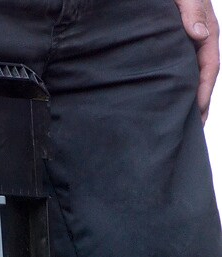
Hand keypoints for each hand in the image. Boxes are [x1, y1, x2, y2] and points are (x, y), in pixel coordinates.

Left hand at [176, 0, 219, 120]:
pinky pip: (173, 67)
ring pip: (188, 73)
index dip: (204, 90)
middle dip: (199, 101)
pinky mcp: (167, 43)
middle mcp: (196, 38)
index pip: (209, 65)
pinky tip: (164, 98)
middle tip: (192, 128)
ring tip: (181, 121)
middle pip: (200, 75)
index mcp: (206, 29)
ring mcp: (183, 41)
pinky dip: (173, 84)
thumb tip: (198, 34)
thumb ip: (192, 10)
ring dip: (186, 96)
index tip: (198, 111)